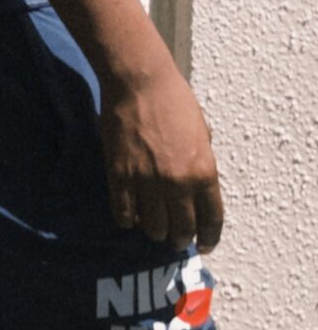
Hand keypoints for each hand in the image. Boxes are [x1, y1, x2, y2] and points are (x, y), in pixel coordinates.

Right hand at [98, 62, 222, 247]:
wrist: (140, 84)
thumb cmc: (175, 102)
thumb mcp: (202, 135)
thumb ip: (200, 163)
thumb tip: (194, 185)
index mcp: (204, 171)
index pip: (211, 218)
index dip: (208, 237)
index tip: (204, 245)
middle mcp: (178, 182)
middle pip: (181, 227)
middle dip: (178, 238)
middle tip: (174, 240)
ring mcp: (147, 180)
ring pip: (152, 224)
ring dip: (154, 232)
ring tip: (152, 230)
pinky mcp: (119, 175)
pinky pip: (123, 210)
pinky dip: (127, 219)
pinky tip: (130, 219)